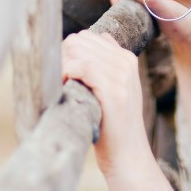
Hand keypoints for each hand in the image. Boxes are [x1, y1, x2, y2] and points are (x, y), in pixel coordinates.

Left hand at [60, 30, 158, 183]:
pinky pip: (83, 66)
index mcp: (126, 58)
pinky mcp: (114, 90)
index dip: (69, 52)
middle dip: (64, 57)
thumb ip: (105, 63)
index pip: (87, 36)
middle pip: (80, 40)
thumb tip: (86, 39)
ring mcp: (121, 75)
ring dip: (64, 65)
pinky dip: (68, 73)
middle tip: (62, 79)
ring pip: (79, 49)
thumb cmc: (113, 124)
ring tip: (64, 84)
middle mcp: (125, 62)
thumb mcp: (115, 87)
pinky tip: (66, 86)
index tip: (64, 72)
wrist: (128, 156)